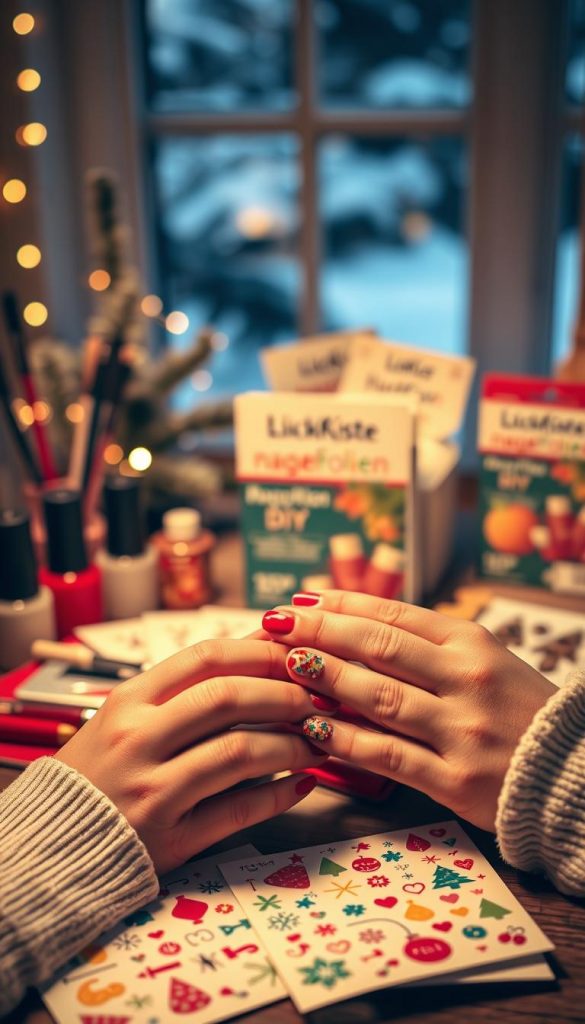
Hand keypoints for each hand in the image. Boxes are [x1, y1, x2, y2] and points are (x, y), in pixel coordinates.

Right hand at [56, 639, 324, 872]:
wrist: (55, 844)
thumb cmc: (100, 771)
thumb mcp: (128, 716)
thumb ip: (187, 686)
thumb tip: (262, 645)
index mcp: (129, 701)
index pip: (205, 657)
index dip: (261, 652)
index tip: (297, 656)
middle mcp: (138, 739)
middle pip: (227, 698)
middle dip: (285, 694)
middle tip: (318, 699)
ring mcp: (152, 791)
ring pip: (239, 753)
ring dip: (291, 744)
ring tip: (318, 741)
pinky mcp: (169, 840)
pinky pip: (238, 811)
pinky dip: (278, 795)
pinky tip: (301, 783)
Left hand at [260, 592, 555, 830]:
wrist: (571, 773)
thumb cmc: (519, 710)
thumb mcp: (486, 660)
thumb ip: (430, 645)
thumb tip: (358, 625)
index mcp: (472, 643)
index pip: (396, 616)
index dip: (343, 605)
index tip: (302, 599)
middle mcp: (466, 679)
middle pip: (380, 648)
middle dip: (321, 632)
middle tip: (277, 622)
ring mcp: (461, 730)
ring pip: (380, 697)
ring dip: (327, 679)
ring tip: (287, 664)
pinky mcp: (455, 780)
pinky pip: (390, 755)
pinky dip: (348, 741)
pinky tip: (314, 729)